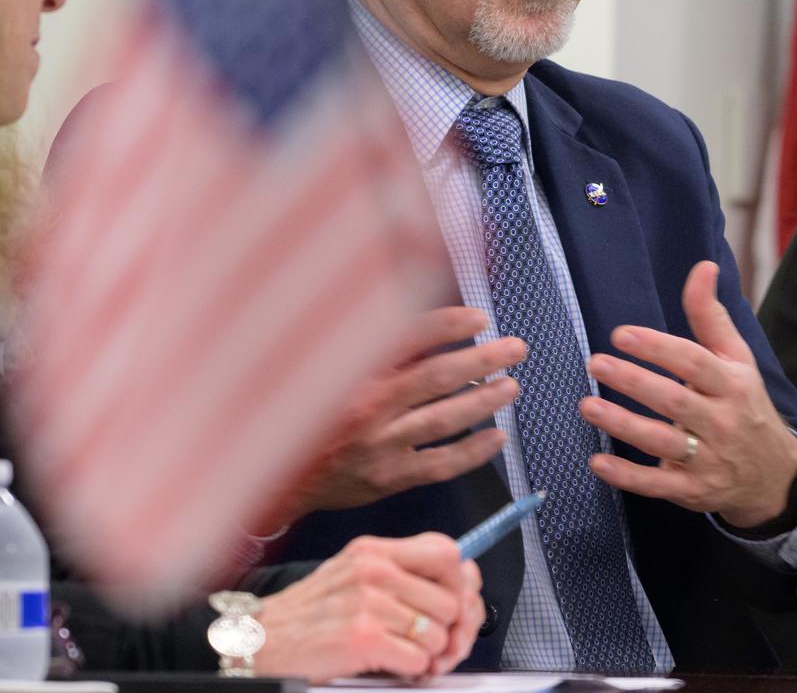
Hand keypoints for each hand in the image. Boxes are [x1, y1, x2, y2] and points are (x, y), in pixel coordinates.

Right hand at [253, 533, 483, 680]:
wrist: (257, 641)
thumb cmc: (308, 614)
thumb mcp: (353, 575)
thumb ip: (400, 574)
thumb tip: (462, 582)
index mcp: (374, 551)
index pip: (446, 551)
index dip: (462, 581)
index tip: (459, 600)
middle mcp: (373, 569)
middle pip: (452, 597)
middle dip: (453, 628)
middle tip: (437, 643)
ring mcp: (367, 602)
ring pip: (438, 632)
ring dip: (429, 653)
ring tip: (408, 655)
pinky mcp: (361, 637)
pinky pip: (417, 658)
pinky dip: (412, 670)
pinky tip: (394, 667)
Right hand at [286, 307, 522, 516]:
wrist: (281, 473)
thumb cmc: (313, 411)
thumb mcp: (331, 367)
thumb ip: (377, 348)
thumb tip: (430, 322)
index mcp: (354, 371)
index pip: (409, 337)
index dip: (449, 324)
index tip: (480, 318)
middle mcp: (368, 406)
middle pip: (436, 377)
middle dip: (483, 359)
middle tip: (515, 349)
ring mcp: (380, 445)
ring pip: (443, 420)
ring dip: (484, 401)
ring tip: (511, 387)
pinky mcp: (389, 478)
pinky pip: (440, 465)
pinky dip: (472, 452)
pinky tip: (496, 438)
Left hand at [579, 260, 796, 528]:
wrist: (774, 475)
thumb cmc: (745, 404)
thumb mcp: (737, 359)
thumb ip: (711, 316)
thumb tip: (703, 267)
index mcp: (733, 384)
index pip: (694, 362)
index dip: (658, 348)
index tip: (622, 334)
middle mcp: (722, 422)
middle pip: (675, 401)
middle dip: (635, 382)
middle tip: (596, 362)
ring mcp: (707, 459)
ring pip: (662, 443)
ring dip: (623, 425)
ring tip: (586, 405)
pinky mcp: (693, 490)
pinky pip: (657, 485)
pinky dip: (627, 477)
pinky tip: (597, 463)